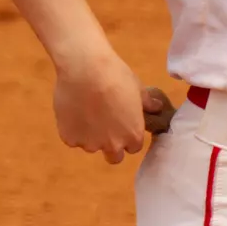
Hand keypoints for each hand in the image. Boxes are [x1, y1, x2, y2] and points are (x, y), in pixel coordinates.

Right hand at [52, 53, 171, 163]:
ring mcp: (89, 144)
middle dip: (111, 144)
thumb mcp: (137, 88)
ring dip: (90, 135)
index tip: (123, 123)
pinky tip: (73, 111)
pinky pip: (72, 138)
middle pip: (114, 156)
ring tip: (86, 111)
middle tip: (104, 125)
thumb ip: (147, 103)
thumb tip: (157, 107)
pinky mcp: (69, 138)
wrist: (86, 69)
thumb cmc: (116, 76)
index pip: (134, 146)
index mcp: (133, 136)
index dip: (128, 135)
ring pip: (91, 146)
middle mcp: (113, 145)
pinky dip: (72, 129)